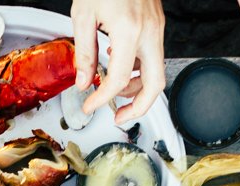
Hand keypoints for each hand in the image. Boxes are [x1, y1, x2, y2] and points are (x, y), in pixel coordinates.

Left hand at [72, 0, 165, 123]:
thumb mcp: (83, 15)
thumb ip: (83, 53)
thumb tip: (83, 82)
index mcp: (128, 31)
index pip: (118, 80)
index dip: (101, 100)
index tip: (89, 106)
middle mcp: (148, 32)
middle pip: (155, 85)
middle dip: (138, 107)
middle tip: (118, 116)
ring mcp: (156, 28)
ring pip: (157, 71)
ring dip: (137, 88)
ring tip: (114, 92)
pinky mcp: (156, 24)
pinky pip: (153, 56)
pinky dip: (139, 70)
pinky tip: (121, 68)